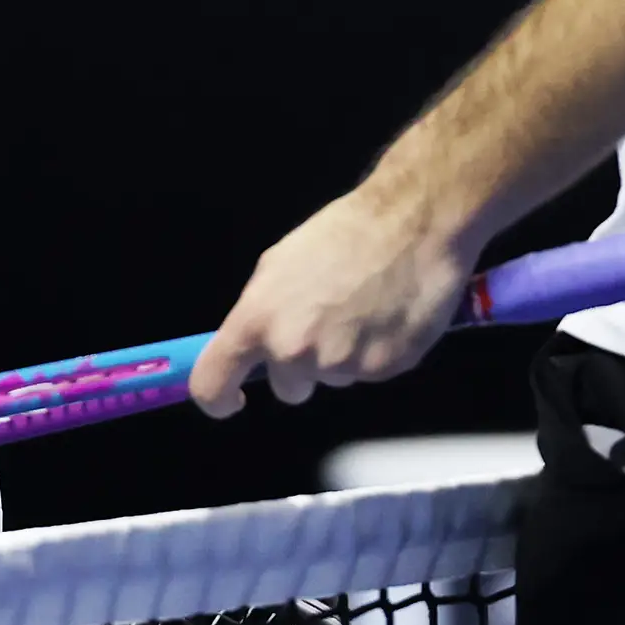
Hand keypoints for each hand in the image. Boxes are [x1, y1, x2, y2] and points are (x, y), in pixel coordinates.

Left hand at [190, 183, 475, 416]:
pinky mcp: (383, 371)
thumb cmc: (341, 234)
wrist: (411, 224)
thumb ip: (261, 313)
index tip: (234, 400)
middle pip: (287, 388)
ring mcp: (340, 366)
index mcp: (257, 321)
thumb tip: (257, 347)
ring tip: (363, 308)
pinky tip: (387, 316)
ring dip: (342, 354)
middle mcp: (294, 352)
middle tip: (326, 320)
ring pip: (332, 377)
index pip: (212, 383)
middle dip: (301, 365)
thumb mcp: (279, 265)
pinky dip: (376, 352)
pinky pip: (369, 373)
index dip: (218, 400)